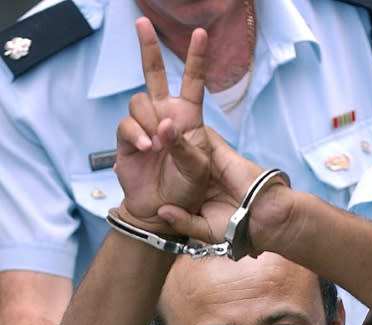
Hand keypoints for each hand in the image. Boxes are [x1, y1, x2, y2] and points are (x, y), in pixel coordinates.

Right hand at [115, 18, 210, 227]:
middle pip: (153, 74)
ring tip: (157, 144)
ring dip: (148, 120)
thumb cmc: (185, 190)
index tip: (202, 33)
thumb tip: (165, 125)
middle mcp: (165, 116)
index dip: (196, 58)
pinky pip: (127, 125)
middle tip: (142, 22)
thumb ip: (184, 146)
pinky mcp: (127, 141)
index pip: (193, 82)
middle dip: (148, 47)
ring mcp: (145, 127)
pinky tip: (146, 148)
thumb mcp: (197, 170)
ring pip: (138, 102)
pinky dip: (136, 134)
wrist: (161, 212)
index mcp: (188, 118)